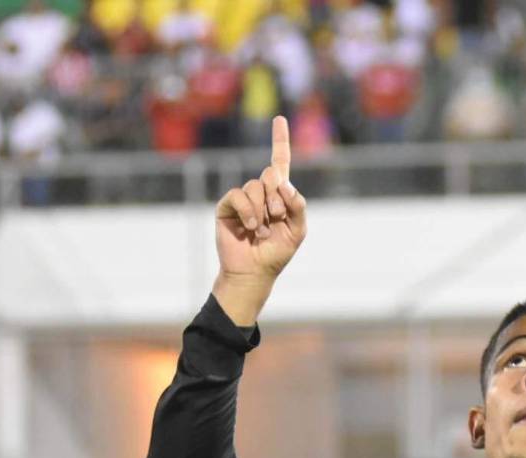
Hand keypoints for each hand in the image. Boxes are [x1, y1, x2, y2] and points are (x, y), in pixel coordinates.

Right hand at [214, 116, 306, 283]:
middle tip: (277, 218)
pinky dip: (248, 212)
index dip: (280, 140)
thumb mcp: (298, 230)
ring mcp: (242, 198)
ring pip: (255, 187)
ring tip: (262, 230)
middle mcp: (260, 192)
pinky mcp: (227, 206)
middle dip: (278, 197)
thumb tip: (284, 183)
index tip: (280, 119)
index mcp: (279, 195)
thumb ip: (297, 206)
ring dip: (263, 210)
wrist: (255, 271)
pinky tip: (251, 227)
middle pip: (271, 174)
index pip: (279, 162)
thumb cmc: (277, 252)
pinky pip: (238, 196)